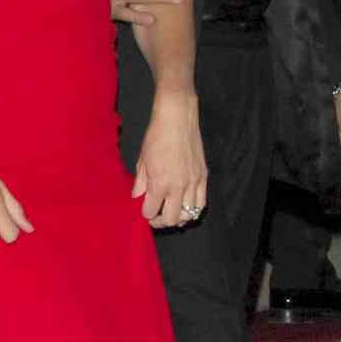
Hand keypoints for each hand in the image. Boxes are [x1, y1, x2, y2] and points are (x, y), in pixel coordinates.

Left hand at [133, 91, 206, 228]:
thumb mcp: (142, 161)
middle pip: (172, 219)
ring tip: (170, 211)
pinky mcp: (204, 177)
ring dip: (178, 217)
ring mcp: (194, 182)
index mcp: (160, 183)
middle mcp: (179, 186)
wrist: (177, 119)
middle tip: (155, 216)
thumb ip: (140, 184)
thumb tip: (136, 199)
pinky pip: (201, 203)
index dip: (145, 214)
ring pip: (189, 215)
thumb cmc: (156, 137)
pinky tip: (184, 205)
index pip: (151, 212)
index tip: (143, 210)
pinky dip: (192, 209)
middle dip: (161, 222)